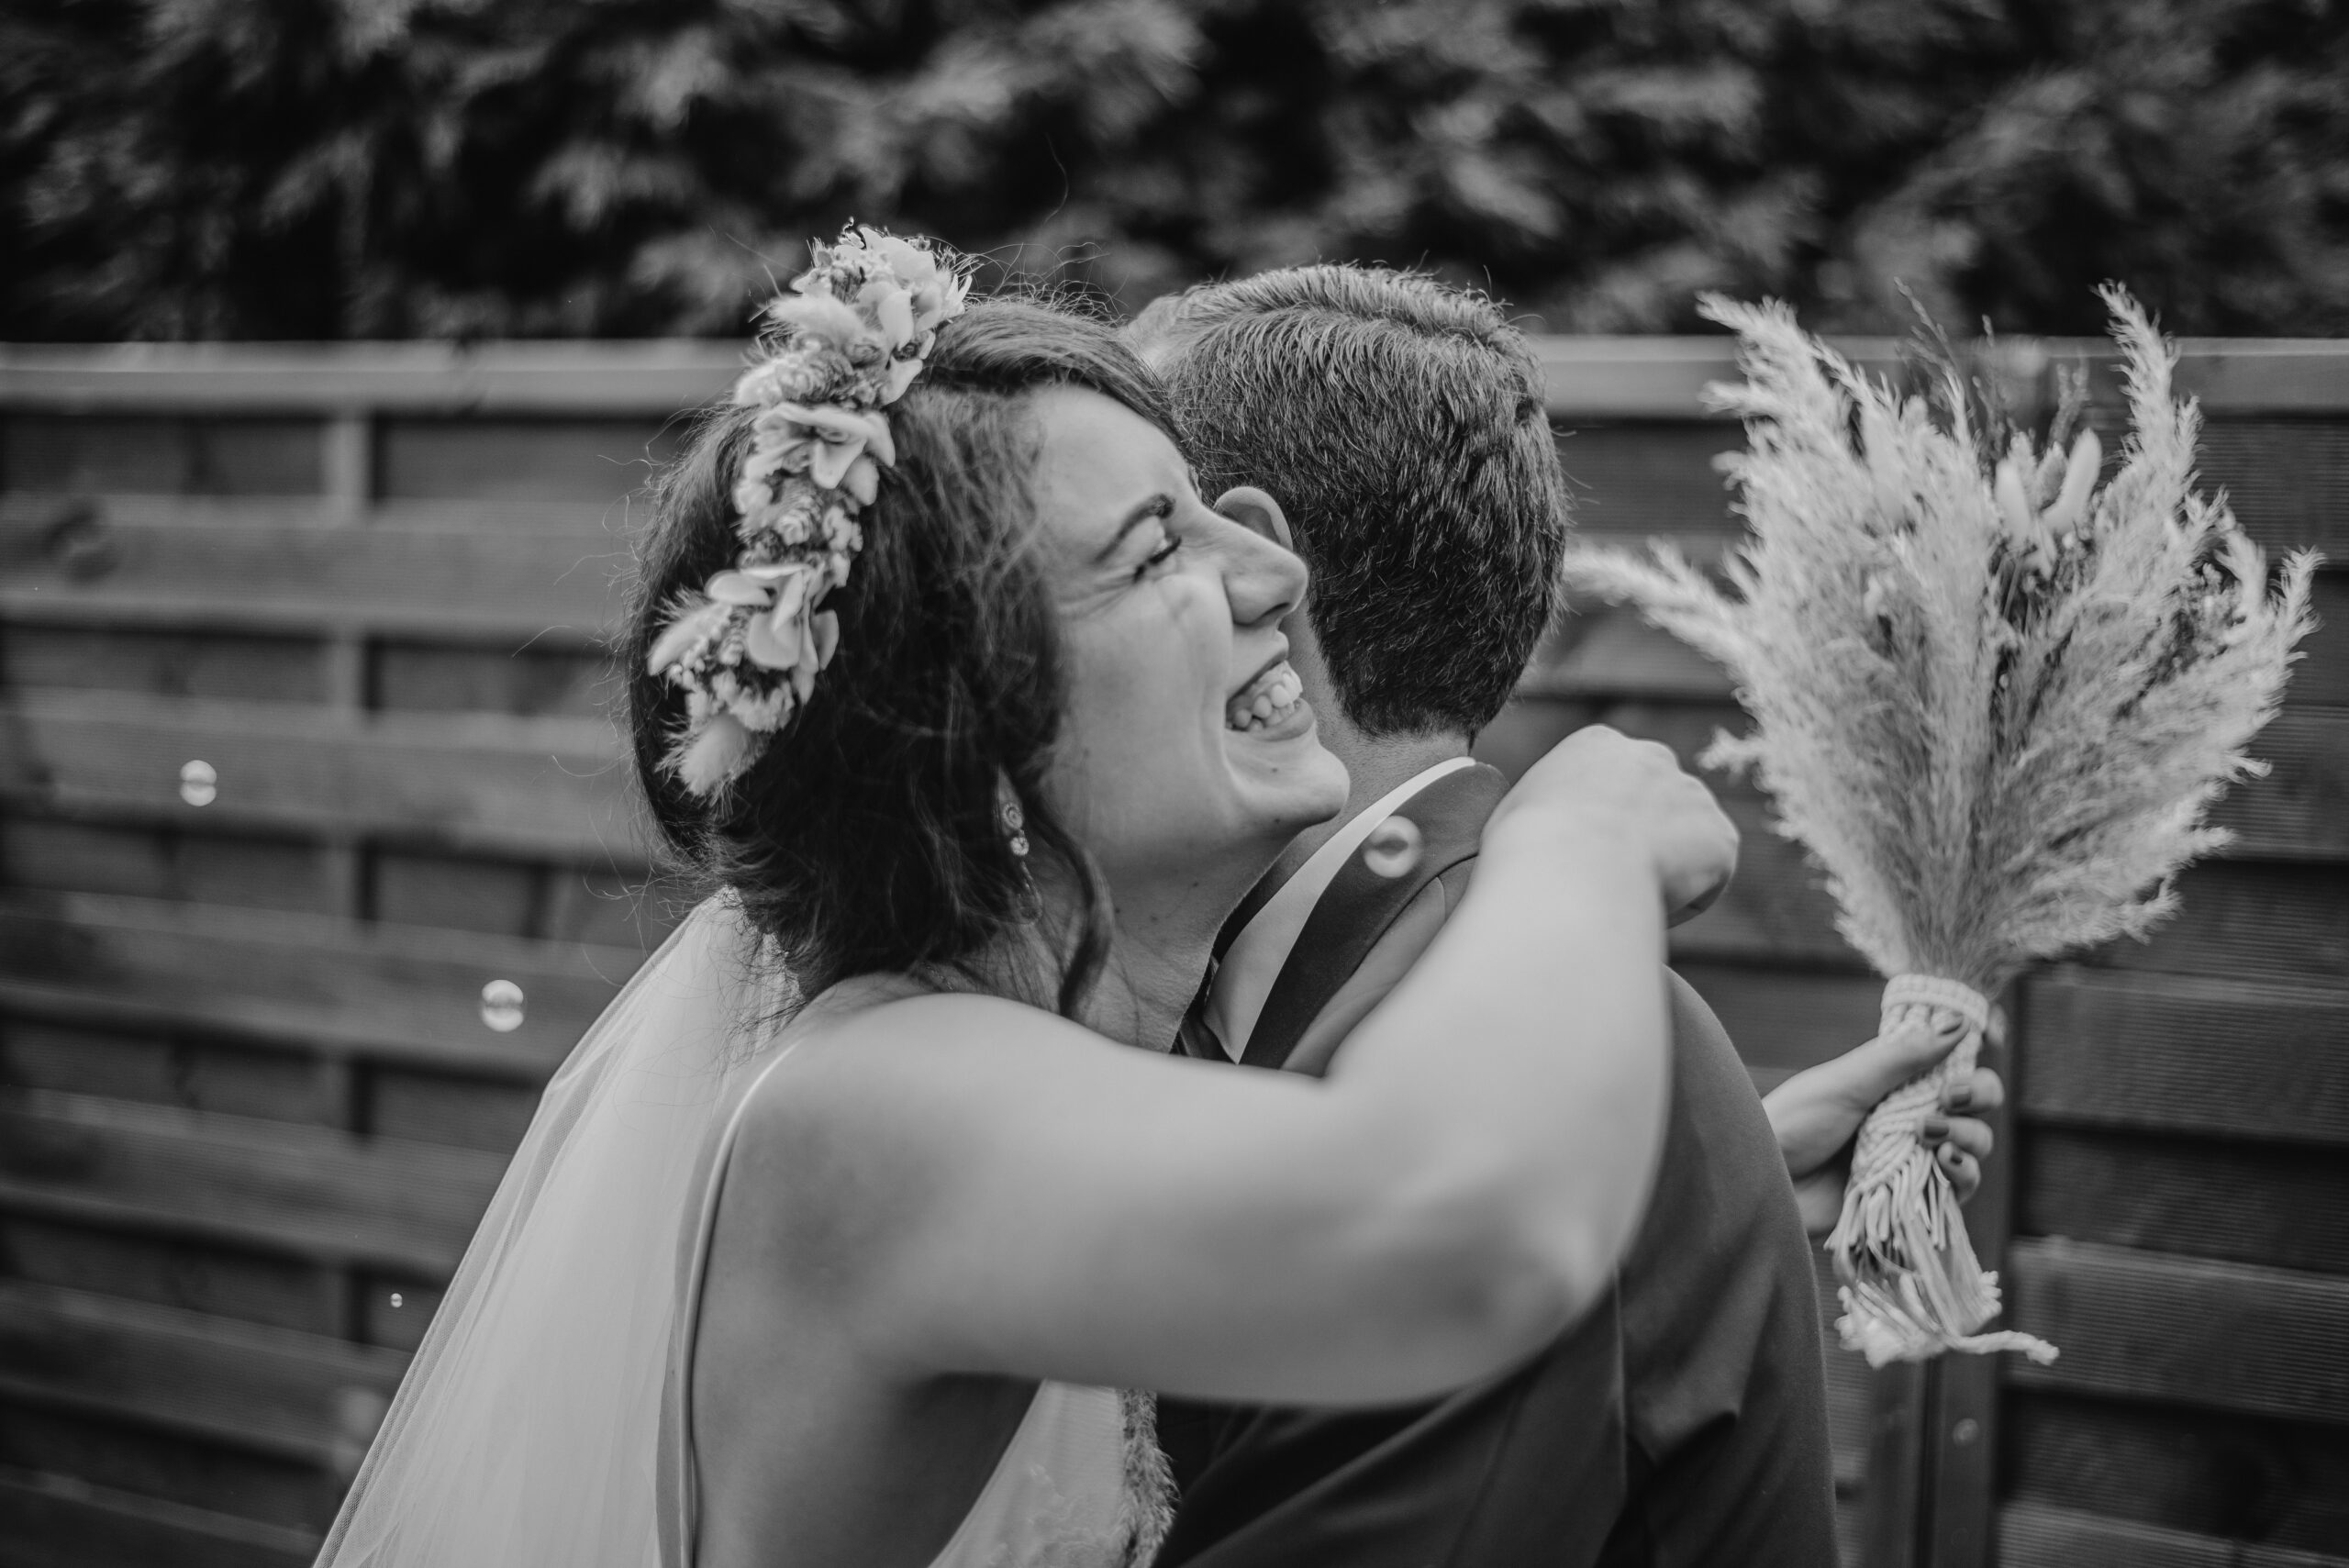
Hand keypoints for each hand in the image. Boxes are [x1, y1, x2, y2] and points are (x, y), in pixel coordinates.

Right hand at [1490, 724, 1738, 922]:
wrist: (1566, 870)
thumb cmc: (1525, 850)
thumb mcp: (1518, 810)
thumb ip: (1547, 808)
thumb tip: (1544, 831)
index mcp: (1597, 745)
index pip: (1612, 785)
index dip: (1599, 827)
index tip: (1584, 858)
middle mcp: (1653, 757)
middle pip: (1656, 806)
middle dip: (1643, 840)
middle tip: (1611, 882)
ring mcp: (1693, 795)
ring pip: (1684, 846)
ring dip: (1664, 874)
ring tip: (1624, 902)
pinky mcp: (1722, 839)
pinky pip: (1705, 885)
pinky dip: (1682, 906)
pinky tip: (1646, 907)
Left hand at [1765, 1009, 2006, 1236]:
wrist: (1764, 1181)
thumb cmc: (1793, 1124)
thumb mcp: (1847, 1083)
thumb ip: (1902, 1057)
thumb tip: (1958, 1023)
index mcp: (1894, 1084)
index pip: (1955, 1070)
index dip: (1969, 1072)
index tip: (1956, 1075)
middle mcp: (1909, 1119)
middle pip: (1974, 1107)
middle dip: (1977, 1099)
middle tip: (1948, 1100)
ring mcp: (1913, 1159)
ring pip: (1973, 1147)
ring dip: (1968, 1137)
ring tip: (1930, 1136)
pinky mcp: (1912, 1199)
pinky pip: (1959, 1190)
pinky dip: (1962, 1176)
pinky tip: (1944, 1164)